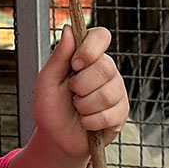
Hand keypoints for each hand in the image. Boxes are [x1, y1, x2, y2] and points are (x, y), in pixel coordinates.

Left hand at [32, 23, 128, 158]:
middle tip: (72, 94)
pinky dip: (90, 121)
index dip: (90, 48)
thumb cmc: (51, 107)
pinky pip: (110, 114)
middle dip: (80, 85)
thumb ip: (59, 56)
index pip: (101, 36)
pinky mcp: (121, 113)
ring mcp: (117, 91)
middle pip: (105, 67)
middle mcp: (106, 71)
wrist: (56, 138)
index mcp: (88, 57)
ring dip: (84, 106)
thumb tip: (68, 29)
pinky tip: (86, 122)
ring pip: (107, 93)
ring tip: (77, 109)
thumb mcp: (47, 81)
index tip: (75, 63)